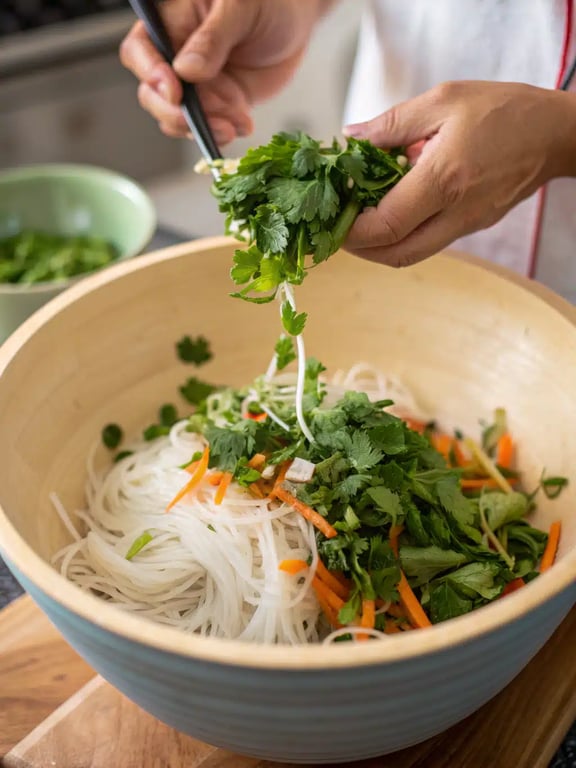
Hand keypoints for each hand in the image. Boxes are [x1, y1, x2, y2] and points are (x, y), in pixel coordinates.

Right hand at [120, 0, 328, 143]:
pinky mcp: (216, 106)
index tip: (175, 92)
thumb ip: (213, 38)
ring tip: (236, 120)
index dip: (150, 73)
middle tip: (202, 121)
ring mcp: (195, 86)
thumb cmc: (266, 3)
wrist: (295, 24)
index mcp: (171, 24)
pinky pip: (207, 128)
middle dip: (176, 114)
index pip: (140, 50)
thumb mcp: (240, 9)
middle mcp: (176, 58)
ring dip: (204, 128)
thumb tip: (186, 70)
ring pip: (178, 119)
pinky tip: (243, 123)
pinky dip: (223, 132)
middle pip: (153, 94)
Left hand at [343, 81, 575, 266]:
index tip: (331, 216)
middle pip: (396, 255)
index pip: (386, 225)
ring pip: (411, 255)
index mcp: (445, 179)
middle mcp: (456, 212)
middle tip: (337, 229)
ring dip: (378, 248)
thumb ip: (391, 124)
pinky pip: (428, 244)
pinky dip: (400, 238)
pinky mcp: (471, 228)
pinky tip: (388, 215)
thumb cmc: (502, 110)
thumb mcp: (443, 100)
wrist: (554, 134)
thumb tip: (349, 139)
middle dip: (359, 250)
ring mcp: (466, 226)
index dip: (352, 231)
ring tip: (357, 223)